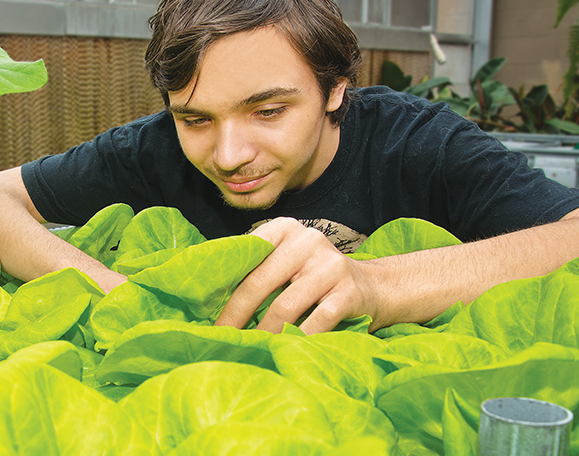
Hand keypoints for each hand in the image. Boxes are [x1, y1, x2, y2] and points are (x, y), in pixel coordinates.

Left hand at [214, 217, 385, 333]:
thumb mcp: (285, 261)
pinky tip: (285, 350)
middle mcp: (308, 240)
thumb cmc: (313, 278)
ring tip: (251, 347)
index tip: (206, 309)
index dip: (223, 284)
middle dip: (236, 314)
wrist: (372, 287)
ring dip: (264, 332)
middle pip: (259, 281)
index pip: (246, 254)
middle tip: (222, 337)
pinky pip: (315, 322)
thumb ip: (256, 267)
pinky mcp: (349, 293)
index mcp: (285, 228)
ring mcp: (331, 266)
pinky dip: (297, 339)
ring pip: (285, 306)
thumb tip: (209, 297)